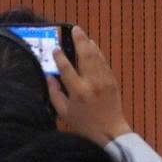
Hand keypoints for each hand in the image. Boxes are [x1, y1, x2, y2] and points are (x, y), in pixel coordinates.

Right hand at [51, 28, 132, 145]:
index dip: (59, 57)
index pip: (66, 68)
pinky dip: (98, 53)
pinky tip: (93, 47)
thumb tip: (49, 76)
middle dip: (79, 40)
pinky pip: (104, 62)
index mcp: (78, 91)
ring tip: (82, 35)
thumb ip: (54, 93)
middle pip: (85, 55)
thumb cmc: (84, 124)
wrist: (110, 132)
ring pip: (96, 56)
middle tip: (75, 29)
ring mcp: (104, 81)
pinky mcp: (112, 81)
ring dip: (89, 44)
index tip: (55, 49)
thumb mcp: (64, 112)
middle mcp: (92, 83)